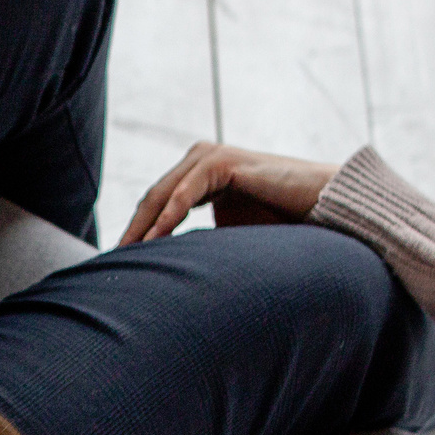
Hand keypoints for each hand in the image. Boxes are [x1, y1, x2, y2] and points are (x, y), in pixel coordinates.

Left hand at [119, 143, 340, 244]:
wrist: (323, 209)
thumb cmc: (283, 228)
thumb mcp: (229, 238)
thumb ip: (197, 244)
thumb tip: (165, 277)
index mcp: (198, 177)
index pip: (156, 205)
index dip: (136, 234)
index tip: (118, 266)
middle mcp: (200, 161)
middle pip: (152, 199)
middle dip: (132, 232)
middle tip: (111, 264)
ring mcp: (211, 157)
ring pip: (163, 194)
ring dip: (143, 227)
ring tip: (126, 256)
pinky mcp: (224, 161)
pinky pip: (187, 191)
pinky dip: (169, 215)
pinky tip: (154, 238)